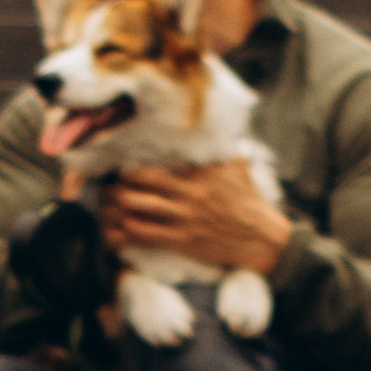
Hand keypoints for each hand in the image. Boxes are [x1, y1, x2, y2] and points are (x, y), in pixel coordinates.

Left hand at [102, 159, 290, 275]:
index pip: (165, 160)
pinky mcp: (183, 239)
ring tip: (110, 202)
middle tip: (112, 178)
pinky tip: (121, 227)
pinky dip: (131, 231)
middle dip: (126, 179)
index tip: (124, 159)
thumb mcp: (238, 167)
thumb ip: (222, 151)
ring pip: (143, 207)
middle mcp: (191, 192)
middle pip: (147, 180)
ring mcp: (185, 217)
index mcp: (202, 171)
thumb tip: (217, 131)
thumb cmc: (249, 202)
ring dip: (123, 204)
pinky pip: (149, 234)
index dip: (142, 160)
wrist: (260, 238)